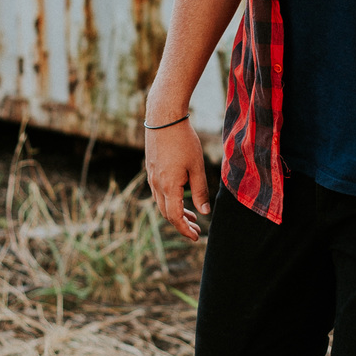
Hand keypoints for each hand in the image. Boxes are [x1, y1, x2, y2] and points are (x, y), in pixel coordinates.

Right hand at [145, 117, 210, 241]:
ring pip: (162, 203)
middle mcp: (156, 185)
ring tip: (192, 216)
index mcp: (168, 187)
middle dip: (181, 224)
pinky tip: (181, 197)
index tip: (196, 237)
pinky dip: (170, 201)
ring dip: (176, 213)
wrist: (163, 118)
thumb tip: (204, 212)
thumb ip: (200, 191)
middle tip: (197, 230)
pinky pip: (159, 192)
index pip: (175, 217)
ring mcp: (151, 177)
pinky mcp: (151, 169)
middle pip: (167, 213)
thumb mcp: (196, 167)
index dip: (185, 230)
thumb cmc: (183, 141)